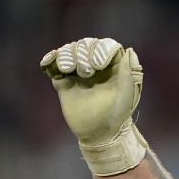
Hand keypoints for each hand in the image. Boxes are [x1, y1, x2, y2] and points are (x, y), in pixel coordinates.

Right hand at [40, 37, 147, 175]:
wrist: (99, 133)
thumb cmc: (118, 114)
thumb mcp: (126, 93)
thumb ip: (129, 72)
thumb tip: (130, 49)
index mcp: (113, 66)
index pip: (105, 45)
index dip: (100, 49)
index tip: (98, 65)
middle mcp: (95, 65)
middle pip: (85, 45)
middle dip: (82, 53)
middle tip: (85, 72)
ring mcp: (79, 72)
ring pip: (70, 51)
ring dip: (67, 55)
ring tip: (68, 69)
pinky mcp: (64, 80)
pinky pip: (54, 64)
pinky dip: (51, 59)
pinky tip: (49, 62)